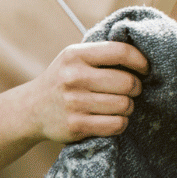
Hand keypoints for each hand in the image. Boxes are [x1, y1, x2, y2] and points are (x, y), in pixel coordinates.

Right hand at [23, 41, 149, 142]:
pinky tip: (111, 118)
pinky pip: (117, 124)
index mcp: (75, 55)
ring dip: (128, 107)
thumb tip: (145, 54)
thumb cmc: (64, 80)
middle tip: (130, 90)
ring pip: (125, 105)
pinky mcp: (76, 125)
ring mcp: (73, 102)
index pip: (121, 52)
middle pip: (128, 82)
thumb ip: (103, 54)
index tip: (145, 69)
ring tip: (118, 104)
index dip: (141, 61)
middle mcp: (73, 77)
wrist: (31, 109)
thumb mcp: (75, 59)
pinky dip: (120, 123)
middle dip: (136, 88)